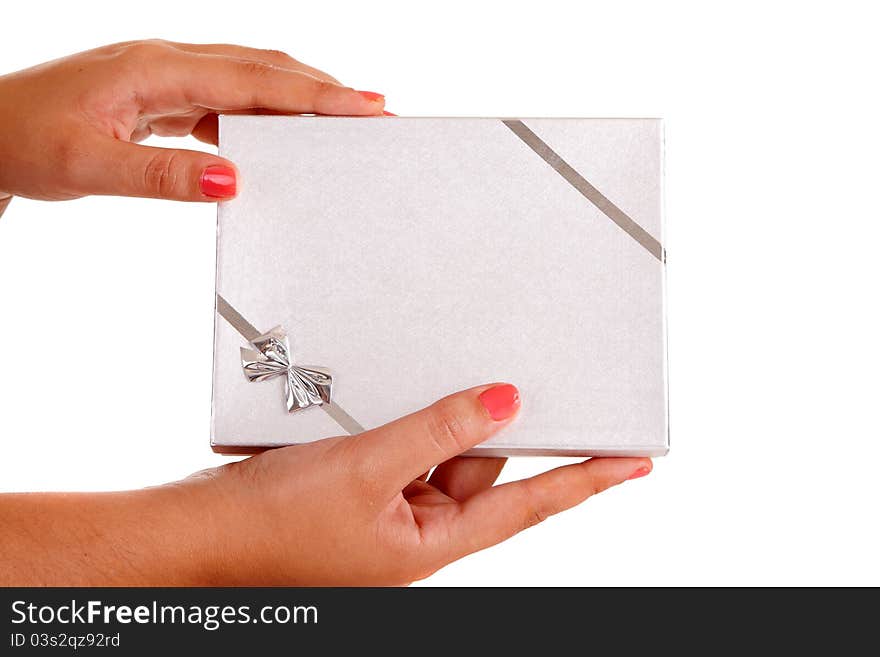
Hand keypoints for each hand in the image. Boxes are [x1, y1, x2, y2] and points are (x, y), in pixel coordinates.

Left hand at [0, 40, 384, 203]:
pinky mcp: (162, 95)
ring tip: (342, 121)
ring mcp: (166, 75)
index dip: (317, 94)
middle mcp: (167, 62)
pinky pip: (227, 98)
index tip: (366, 104)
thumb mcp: (89, 166)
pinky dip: (264, 113)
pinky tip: (279, 135)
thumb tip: (234, 181)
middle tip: (377, 111)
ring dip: (298, 99)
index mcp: (155, 69)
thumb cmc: (23, 140)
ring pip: (249, 79)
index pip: (255, 80)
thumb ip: (163, 175)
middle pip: (264, 69)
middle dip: (325, 90)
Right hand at [0, 384, 650, 584]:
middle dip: (491, 426)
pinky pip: (401, 441)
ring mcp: (388, 502)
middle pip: (479, 467)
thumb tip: (504, 401)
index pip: (530, 506)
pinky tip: (392, 393)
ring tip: (431, 383)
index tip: (635, 463)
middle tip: (520, 376)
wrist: (198, 533)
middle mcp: (418, 524)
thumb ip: (438, 431)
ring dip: (436, 414)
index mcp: (432, 541)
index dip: (586, 482)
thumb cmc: (274, 526)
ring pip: (437, 447)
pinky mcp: (359, 480)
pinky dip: (403, 416)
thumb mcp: (367, 470)